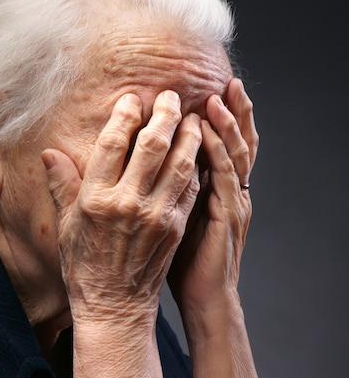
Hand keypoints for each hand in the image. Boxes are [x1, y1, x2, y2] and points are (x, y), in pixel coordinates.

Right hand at [42, 90, 202, 327]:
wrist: (115, 305)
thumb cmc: (85, 266)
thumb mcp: (66, 225)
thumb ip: (61, 185)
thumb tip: (49, 152)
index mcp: (96, 199)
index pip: (113, 144)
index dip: (125, 114)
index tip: (133, 98)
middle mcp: (129, 203)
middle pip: (153, 145)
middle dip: (165, 114)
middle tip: (171, 96)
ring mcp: (157, 215)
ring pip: (180, 163)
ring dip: (189, 135)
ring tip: (192, 116)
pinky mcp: (175, 226)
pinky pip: (190, 187)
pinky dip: (197, 165)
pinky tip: (198, 151)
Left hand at [168, 78, 258, 319]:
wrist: (202, 295)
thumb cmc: (180, 258)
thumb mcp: (171, 216)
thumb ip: (162, 187)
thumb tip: (141, 164)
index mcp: (216, 188)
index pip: (220, 145)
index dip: (217, 119)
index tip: (205, 92)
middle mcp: (228, 190)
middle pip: (236, 142)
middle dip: (232, 111)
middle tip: (226, 82)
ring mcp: (231, 200)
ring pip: (235, 152)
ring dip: (228, 122)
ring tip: (219, 95)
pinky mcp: (228, 214)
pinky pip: (225, 175)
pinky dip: (218, 150)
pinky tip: (206, 130)